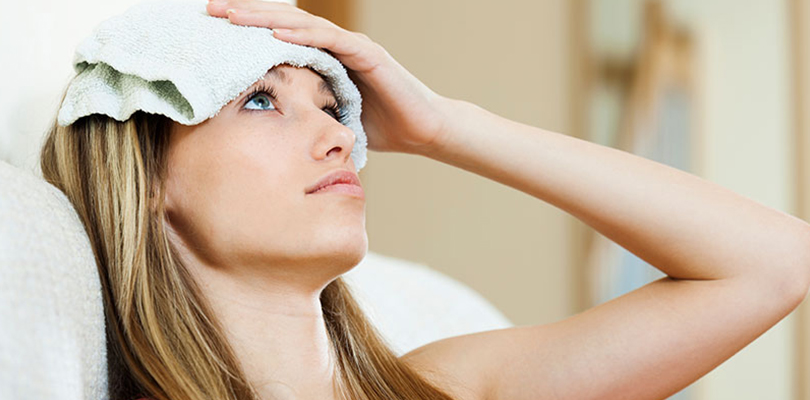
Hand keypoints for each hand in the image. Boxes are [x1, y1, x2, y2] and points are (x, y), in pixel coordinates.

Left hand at [206, 0, 450, 154]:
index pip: (279, 36)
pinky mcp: (368, 55)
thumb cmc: (381, 126)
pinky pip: (330, 41)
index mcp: (325, 57)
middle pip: (284, 22)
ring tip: (232, 15)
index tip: (214, 29)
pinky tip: (275, 35)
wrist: (424, 130)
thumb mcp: (333, 118)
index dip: (248, 29)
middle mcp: (335, 45)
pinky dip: (302, 36)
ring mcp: (352, 46)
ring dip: (266, 18)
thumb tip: (274, 132)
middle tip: (209, 10)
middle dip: (246, 14)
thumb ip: (308, 114)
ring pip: (302, 25)